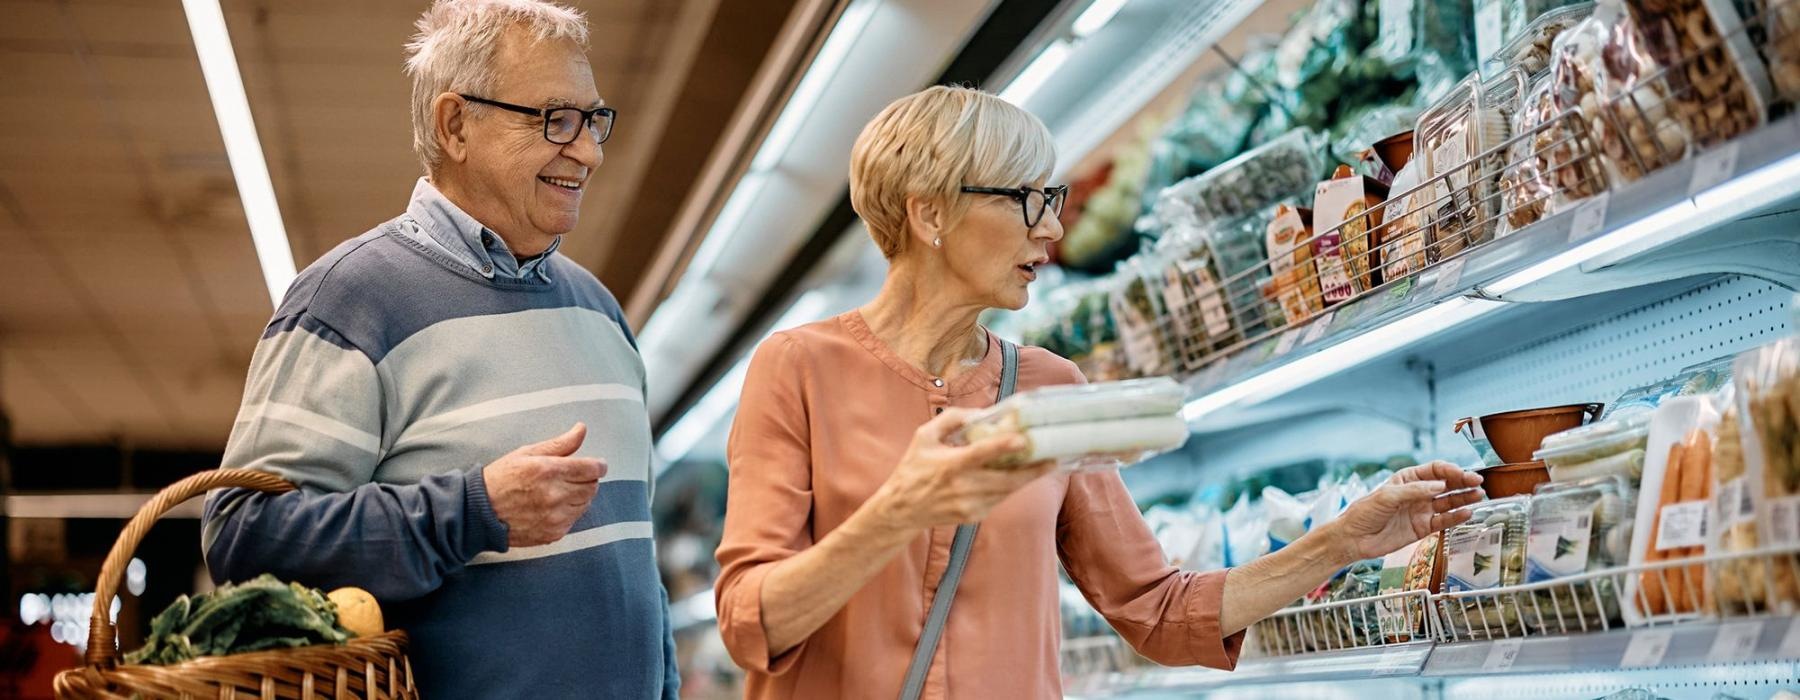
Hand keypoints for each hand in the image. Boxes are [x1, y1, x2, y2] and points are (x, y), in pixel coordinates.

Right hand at [483, 423, 607, 546]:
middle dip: (587, 480)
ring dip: (579, 496)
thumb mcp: (528, 453)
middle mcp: (555, 495)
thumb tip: (581, 429)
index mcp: (549, 471)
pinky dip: (569, 512)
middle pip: (592, 487)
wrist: (479, 512)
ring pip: (585, 504)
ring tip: (559, 491)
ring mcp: (555, 517)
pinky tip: (551, 507)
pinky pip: (574, 520)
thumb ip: (560, 444)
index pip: (592, 468)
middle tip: (573, 477)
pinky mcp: (553, 533)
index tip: (597, 465)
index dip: (598, 465)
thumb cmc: (501, 479)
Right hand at [871, 408, 1054, 529]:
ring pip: (1007, 491)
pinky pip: (999, 499)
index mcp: (949, 465)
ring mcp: (969, 505)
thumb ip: (952, 419)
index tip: (1023, 439)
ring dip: (1026, 479)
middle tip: (1052, 458)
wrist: (901, 510)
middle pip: (1005, 480)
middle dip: (1032, 470)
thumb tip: (981, 413)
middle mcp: (962, 487)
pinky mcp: (974, 516)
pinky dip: (1009, 488)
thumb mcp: (924, 437)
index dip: (1003, 447)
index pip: (980, 454)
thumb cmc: (913, 469)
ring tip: (1045, 465)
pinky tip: (1018, 477)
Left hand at [1326, 461, 1484, 561]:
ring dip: (1464, 498)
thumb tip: (1439, 486)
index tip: (1462, 474)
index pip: (1434, 470)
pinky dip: (1456, 517)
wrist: (1354, 539)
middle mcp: (1418, 493)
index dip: (1450, 471)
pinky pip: (1443, 521)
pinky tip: (1467, 512)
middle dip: (1462, 482)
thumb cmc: (1365, 512)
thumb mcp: (1387, 496)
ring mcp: (1421, 510)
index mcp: (1407, 479)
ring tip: (1479, 495)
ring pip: (1448, 502)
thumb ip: (1414, 491)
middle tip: (1478, 482)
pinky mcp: (1423, 528)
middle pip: (1446, 485)